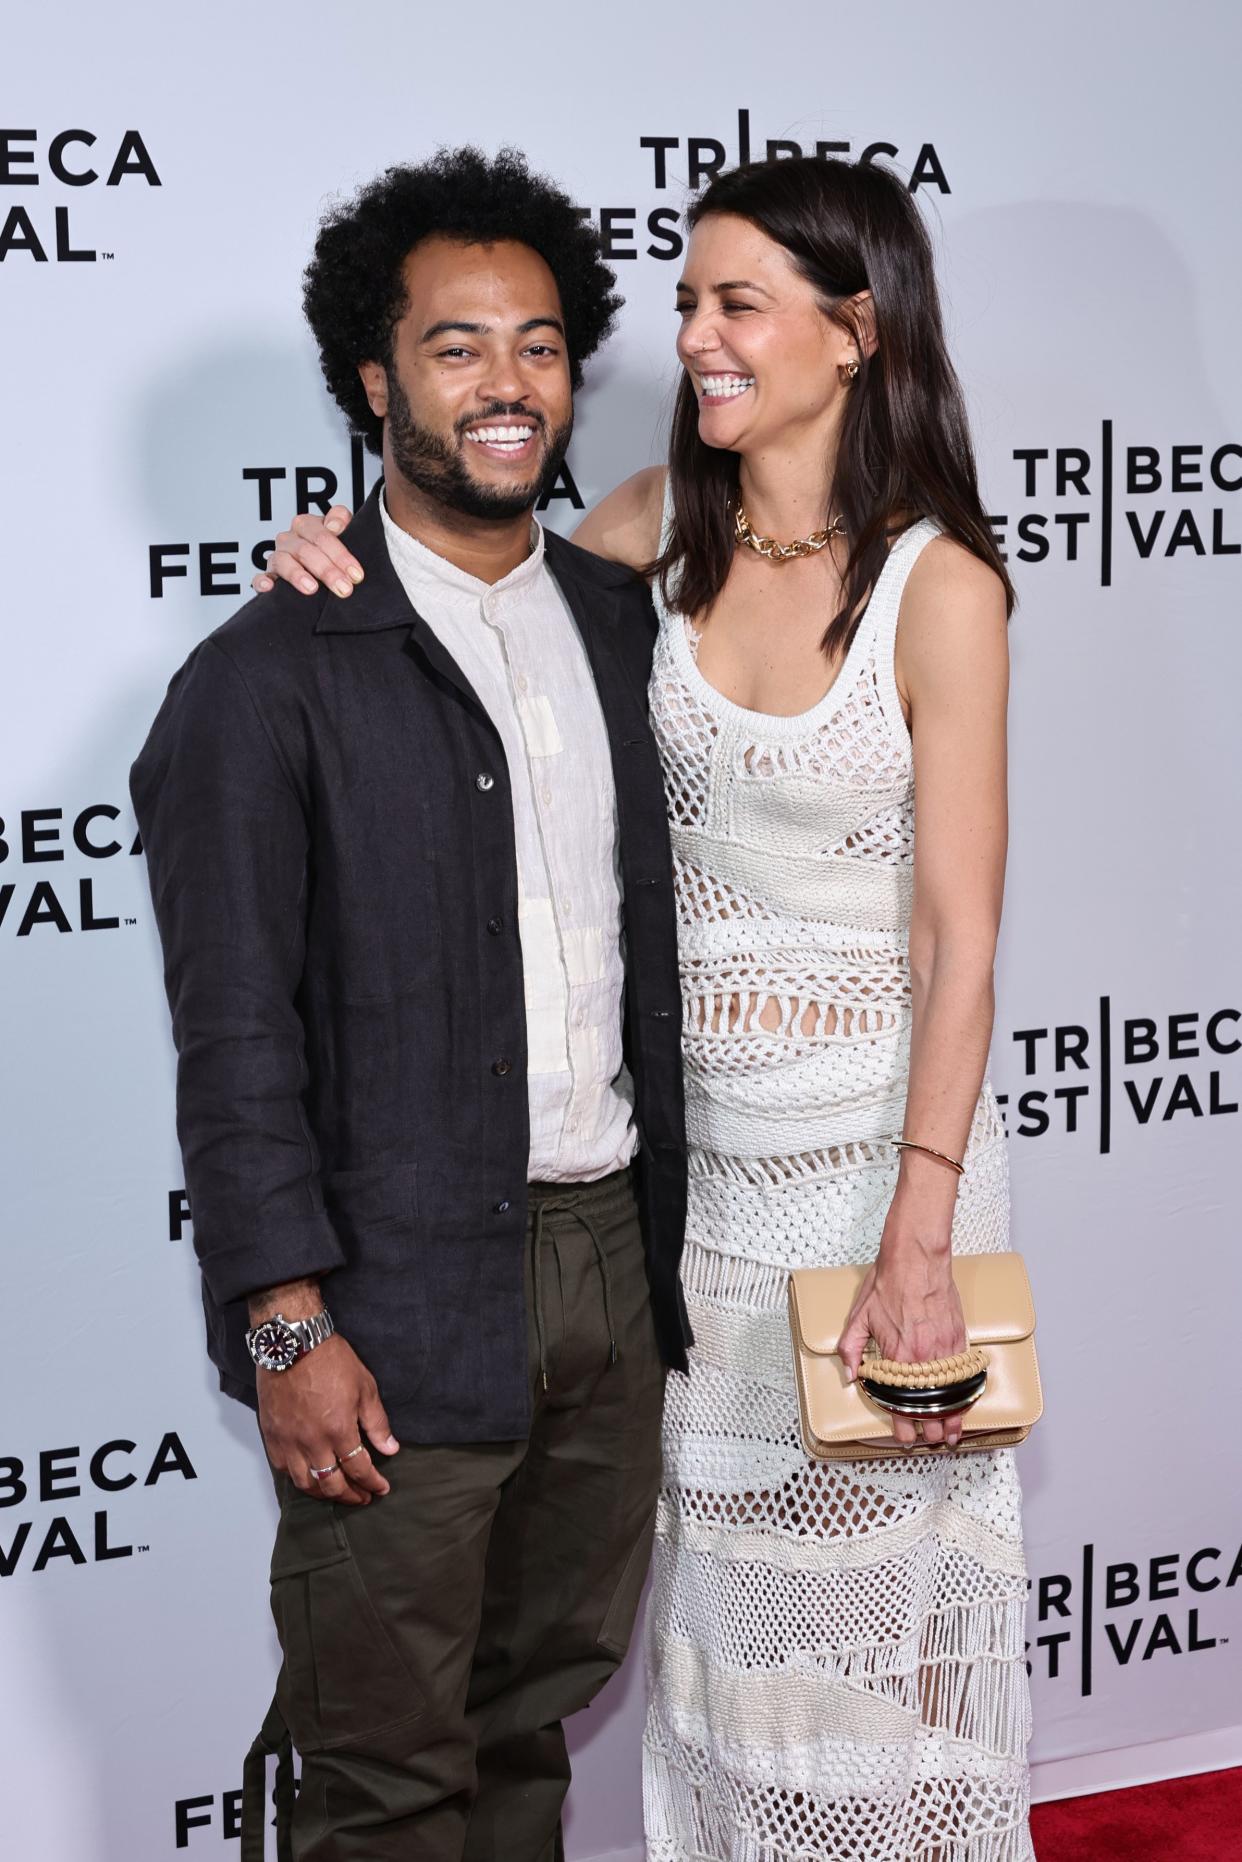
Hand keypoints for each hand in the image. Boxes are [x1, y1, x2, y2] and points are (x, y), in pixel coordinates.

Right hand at [253, 505, 360, 597]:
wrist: (323, 566)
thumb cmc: (334, 550)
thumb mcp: (344, 531)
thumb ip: (341, 520)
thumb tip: (334, 526)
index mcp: (307, 525)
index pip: (322, 536)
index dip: (340, 554)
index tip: (356, 574)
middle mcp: (289, 539)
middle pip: (305, 550)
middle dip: (327, 570)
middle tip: (344, 588)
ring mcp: (278, 557)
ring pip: (283, 561)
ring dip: (297, 575)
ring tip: (312, 588)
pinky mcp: (269, 576)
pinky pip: (260, 577)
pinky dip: (262, 581)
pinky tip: (269, 587)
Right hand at [258, 1333, 398, 1504]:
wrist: (292, 1343)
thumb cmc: (331, 1360)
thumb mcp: (365, 1387)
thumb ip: (377, 1423)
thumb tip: (390, 1449)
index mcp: (339, 1431)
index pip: (359, 1470)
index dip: (373, 1483)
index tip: (381, 1489)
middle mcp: (312, 1442)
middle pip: (332, 1485)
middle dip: (351, 1496)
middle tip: (362, 1498)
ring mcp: (289, 1441)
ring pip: (305, 1483)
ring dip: (323, 1493)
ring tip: (336, 1493)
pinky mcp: (272, 1435)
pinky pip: (282, 1468)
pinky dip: (297, 1477)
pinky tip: (308, 1475)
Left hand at [837, 1232, 970, 1449]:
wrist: (916, 1259)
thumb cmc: (889, 1283)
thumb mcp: (859, 1315)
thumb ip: (851, 1348)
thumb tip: (851, 1374)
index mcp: (898, 1356)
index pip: (901, 1403)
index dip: (903, 1425)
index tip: (904, 1436)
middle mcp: (923, 1358)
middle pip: (930, 1406)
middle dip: (930, 1428)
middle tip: (928, 1440)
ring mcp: (945, 1349)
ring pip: (951, 1395)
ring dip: (952, 1418)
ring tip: (951, 1435)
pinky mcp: (959, 1339)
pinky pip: (963, 1375)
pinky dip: (964, 1394)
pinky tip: (963, 1404)